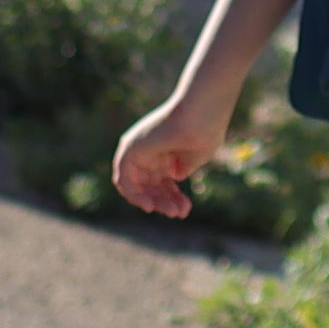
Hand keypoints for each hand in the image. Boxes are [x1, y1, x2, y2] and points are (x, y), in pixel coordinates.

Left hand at [107, 87, 223, 218]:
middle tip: (180, 214)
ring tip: (172, 212)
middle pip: (150, 186)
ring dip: (153, 202)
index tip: (187, 207)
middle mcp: (149, 150)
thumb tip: (174, 177)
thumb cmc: (204, 130)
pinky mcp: (129, 150)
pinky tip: (150, 206)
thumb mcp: (195, 156)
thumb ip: (182, 167)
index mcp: (165, 151)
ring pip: (137, 186)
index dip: (173, 197)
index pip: (162, 182)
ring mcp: (138, 149)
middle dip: (166, 202)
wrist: (202, 113)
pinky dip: (134, 195)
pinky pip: (124, 180)